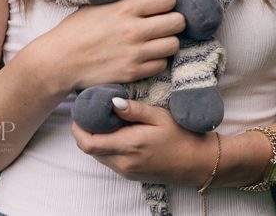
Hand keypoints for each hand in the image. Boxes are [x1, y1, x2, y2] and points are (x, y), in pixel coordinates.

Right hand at [32, 0, 184, 93]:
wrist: (57, 62)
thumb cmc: (78, 29)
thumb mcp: (101, 3)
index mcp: (126, 8)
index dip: (166, 2)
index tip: (158, 7)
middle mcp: (133, 30)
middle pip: (178, 22)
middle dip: (173, 21)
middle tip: (162, 24)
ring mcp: (133, 53)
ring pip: (173, 45)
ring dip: (167, 42)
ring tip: (156, 41)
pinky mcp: (131, 73)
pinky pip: (161, 65)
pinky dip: (157, 61)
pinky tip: (146, 56)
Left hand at [72, 96, 219, 184]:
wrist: (196, 162)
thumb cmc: (182, 136)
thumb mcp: (161, 117)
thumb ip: (135, 111)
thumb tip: (112, 102)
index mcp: (128, 145)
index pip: (89, 143)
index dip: (78, 130)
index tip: (80, 114)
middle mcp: (122, 162)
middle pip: (90, 150)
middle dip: (85, 132)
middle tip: (90, 114)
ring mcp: (125, 170)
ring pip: (99, 156)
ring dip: (96, 140)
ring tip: (104, 121)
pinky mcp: (130, 174)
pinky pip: (110, 160)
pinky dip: (107, 147)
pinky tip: (118, 134)